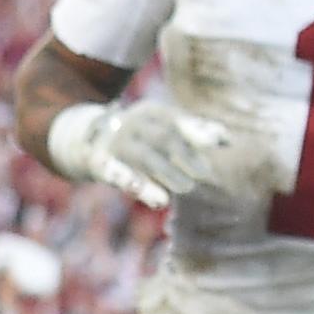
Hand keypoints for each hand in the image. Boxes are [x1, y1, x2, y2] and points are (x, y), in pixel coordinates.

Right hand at [42, 94, 268, 209]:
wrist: (85, 138)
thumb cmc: (139, 137)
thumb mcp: (163, 127)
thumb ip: (194, 131)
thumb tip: (228, 140)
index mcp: (151, 113)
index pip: (178, 121)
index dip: (198, 131)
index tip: (219, 142)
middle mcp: (132, 124)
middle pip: (163, 138)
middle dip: (185, 155)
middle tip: (204, 174)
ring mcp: (116, 144)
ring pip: (144, 158)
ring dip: (167, 174)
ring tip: (186, 188)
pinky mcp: (101, 164)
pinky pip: (121, 176)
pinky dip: (140, 187)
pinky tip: (159, 200)